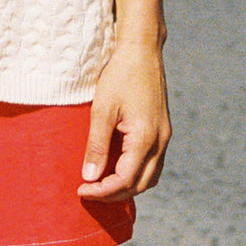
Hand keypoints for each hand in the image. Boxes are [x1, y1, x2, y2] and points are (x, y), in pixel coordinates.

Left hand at [77, 42, 170, 201]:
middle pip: (139, 185)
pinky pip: (153, 164)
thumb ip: (97, 146)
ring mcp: (164, 137)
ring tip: (101, 185)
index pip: (125, 180)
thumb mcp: (102, 110)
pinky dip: (136, 174)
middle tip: (88, 191)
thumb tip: (89, 176)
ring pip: (149, 177)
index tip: (80, 190)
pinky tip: (117, 169)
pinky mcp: (162, 131)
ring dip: (126, 186)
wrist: (142, 51)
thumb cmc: (120, 76)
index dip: (101, 190)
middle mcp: (160, 141)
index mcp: (146, 137)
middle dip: (113, 194)